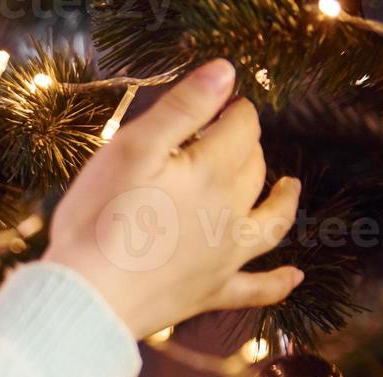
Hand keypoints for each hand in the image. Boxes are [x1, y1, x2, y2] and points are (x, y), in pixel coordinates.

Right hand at [43, 59, 303, 340]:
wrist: (88, 296)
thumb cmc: (100, 221)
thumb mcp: (132, 148)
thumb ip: (182, 107)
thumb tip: (225, 73)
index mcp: (213, 172)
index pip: (241, 127)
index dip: (232, 110)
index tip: (219, 104)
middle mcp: (231, 212)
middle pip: (254, 168)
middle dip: (247, 146)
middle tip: (227, 137)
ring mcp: (225, 256)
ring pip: (271, 222)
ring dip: (284, 201)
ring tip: (290, 187)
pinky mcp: (210, 292)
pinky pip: (256, 288)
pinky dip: (278, 283)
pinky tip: (294, 279)